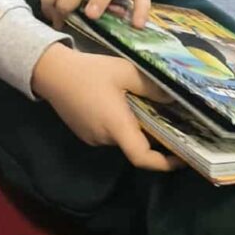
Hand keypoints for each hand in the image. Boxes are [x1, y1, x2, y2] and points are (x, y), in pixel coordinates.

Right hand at [31, 44, 178, 171]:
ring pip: (123, 139)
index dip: (165, 163)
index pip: (142, 157)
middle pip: (135, 146)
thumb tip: (174, 99)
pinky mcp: (84, 132)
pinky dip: (121, 125)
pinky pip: (110, 133)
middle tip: (170, 118)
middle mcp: (104, 138)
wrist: (51, 72)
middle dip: (154, 136)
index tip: (183, 158)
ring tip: (145, 106)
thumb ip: (151, 87)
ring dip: (136, 128)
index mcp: (116, 126)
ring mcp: (92, 137)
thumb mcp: (125, 71)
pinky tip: (122, 105)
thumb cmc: (89, 71)